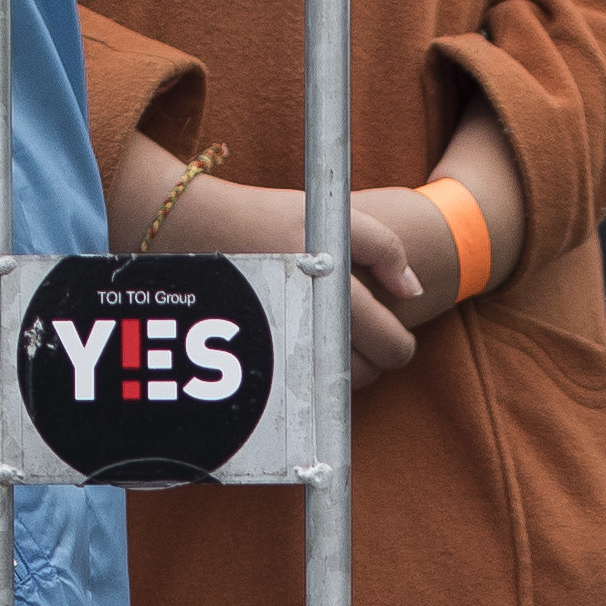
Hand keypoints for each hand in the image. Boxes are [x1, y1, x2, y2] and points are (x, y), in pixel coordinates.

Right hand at [110, 141, 418, 384]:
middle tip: (359, 328)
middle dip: (372, 357)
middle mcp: (308, 326)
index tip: (387, 325)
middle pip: (367, 376)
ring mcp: (280, 351)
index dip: (398, 341)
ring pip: (335, 389)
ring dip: (341, 369)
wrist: (192, 231)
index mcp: (334, 291)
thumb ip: (384, 246)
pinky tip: (303, 344)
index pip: (391, 348)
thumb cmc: (267, 219)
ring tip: (328, 332)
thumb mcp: (330, 215)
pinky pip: (302, 390)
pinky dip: (311, 375)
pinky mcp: (258, 365)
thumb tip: (413, 293)